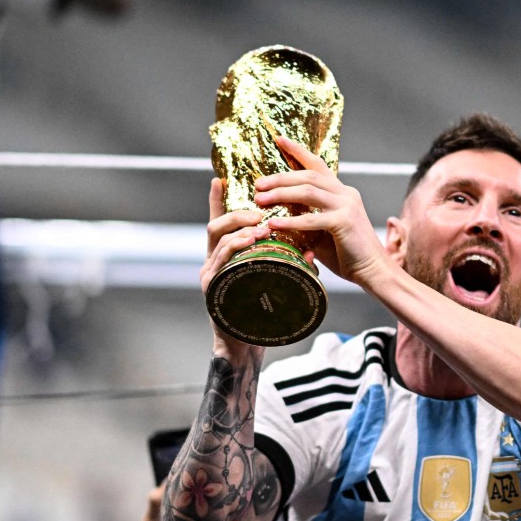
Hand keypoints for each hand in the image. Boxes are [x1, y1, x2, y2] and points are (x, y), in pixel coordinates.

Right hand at [203, 177, 267, 354]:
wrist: (248, 342)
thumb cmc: (261, 312)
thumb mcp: (273, 281)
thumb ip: (282, 264)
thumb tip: (309, 250)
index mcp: (228, 255)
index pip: (222, 222)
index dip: (219, 201)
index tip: (220, 178)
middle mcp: (214, 260)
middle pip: (216, 225)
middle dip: (236, 213)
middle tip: (258, 209)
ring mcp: (211, 273)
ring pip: (217, 240)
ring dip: (239, 229)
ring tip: (259, 225)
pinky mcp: (212, 287)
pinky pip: (222, 261)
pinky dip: (236, 248)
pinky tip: (250, 242)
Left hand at [254, 136, 384, 285]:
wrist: (374, 271)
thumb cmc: (348, 255)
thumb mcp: (324, 232)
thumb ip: (307, 221)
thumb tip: (278, 217)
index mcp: (342, 193)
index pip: (318, 165)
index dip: (298, 151)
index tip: (279, 139)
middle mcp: (346, 194)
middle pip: (308, 175)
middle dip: (280, 178)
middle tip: (258, 185)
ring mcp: (347, 206)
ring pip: (308, 191)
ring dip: (281, 193)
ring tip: (260, 200)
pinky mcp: (344, 222)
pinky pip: (312, 218)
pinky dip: (291, 221)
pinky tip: (274, 224)